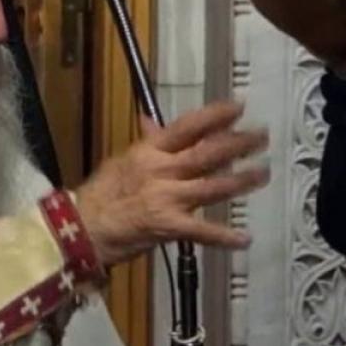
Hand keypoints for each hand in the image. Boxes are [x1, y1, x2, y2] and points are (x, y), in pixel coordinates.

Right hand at [74, 101, 268, 265]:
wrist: (82, 226)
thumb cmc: (101, 193)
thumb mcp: (122, 161)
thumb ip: (145, 143)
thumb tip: (151, 120)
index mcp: (148, 151)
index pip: (186, 127)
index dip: (214, 116)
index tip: (239, 107)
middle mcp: (160, 170)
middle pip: (206, 153)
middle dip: (238, 144)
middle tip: (262, 136)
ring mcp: (166, 197)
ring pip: (212, 186)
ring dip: (241, 180)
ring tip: (263, 172)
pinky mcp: (168, 225)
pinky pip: (202, 231)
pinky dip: (224, 236)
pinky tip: (245, 238)